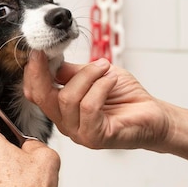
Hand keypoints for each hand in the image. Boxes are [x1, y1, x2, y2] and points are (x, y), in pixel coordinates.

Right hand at [24, 51, 169, 150]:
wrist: (154, 115)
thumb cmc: (126, 97)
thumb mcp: (93, 76)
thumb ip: (70, 71)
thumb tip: (50, 57)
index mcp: (61, 108)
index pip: (35, 92)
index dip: (33, 71)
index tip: (39, 50)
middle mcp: (66, 123)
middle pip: (42, 97)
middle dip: (44, 71)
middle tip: (52, 52)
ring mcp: (79, 132)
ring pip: (68, 98)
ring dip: (88, 76)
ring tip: (104, 68)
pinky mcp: (95, 137)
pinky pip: (88, 107)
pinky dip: (100, 87)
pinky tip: (111, 81)